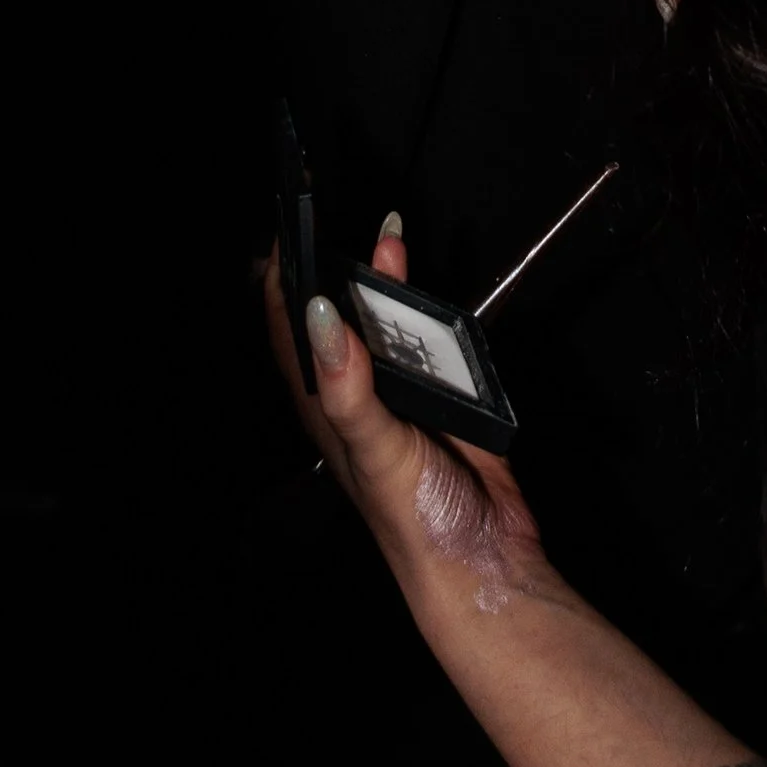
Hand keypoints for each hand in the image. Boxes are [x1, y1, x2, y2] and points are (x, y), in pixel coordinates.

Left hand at [263, 222, 556, 616]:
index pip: (289, 329)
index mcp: (324, 408)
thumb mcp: (374, 450)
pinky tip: (433, 283)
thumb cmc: (414, 518)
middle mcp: (355, 394)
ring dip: (384, 278)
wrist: (485, 556)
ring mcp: (399, 390)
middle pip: (335, 316)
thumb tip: (320, 312)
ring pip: (385, 320)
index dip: (281, 277)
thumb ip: (348, 385)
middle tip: (330, 211)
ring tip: (387, 232)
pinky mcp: (443, 390)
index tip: (286, 224)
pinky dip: (429, 304)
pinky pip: (431, 335)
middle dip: (330, 266)